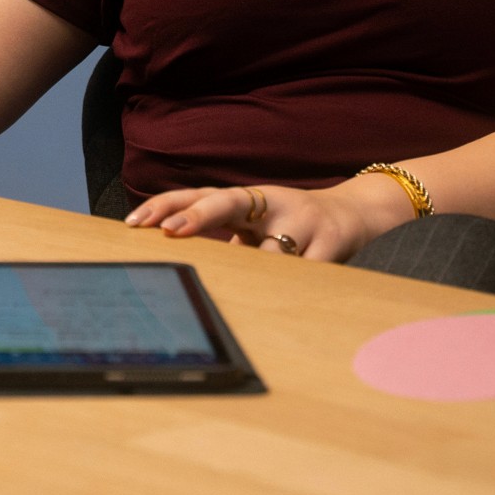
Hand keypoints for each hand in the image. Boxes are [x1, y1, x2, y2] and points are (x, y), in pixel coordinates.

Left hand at [124, 181, 384, 262]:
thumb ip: (222, 234)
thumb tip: (171, 252)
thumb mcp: (254, 224)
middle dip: (198, 214)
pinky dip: (289, 285)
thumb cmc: (291, 224)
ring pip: (267, 249)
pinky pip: (301, 271)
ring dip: (256, 267)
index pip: (202, 195)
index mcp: (248, 198)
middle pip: (229, 201)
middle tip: (169, 231)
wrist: (353, 212)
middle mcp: (270, 201)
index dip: (171, 205)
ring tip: (242, 285)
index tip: (141, 221)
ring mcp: (301, 219)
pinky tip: (281, 299)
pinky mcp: (329, 242)